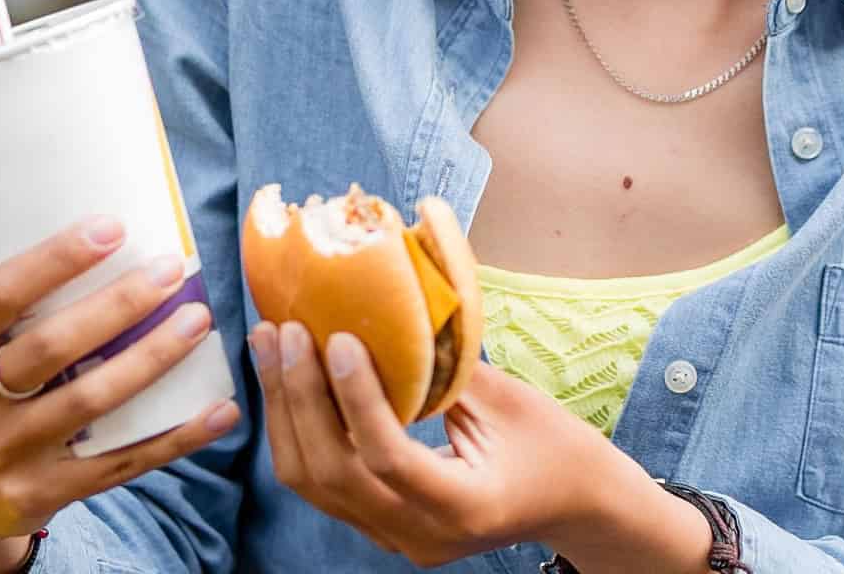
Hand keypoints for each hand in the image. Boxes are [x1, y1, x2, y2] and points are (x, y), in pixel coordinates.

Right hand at [0, 217, 242, 570]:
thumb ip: (19, 306)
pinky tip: (220, 410)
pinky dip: (175, 437)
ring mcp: (5, 451)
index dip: (53, 259)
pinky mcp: (40, 493)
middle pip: (51, 346)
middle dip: (118, 304)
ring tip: (197, 321)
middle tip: (170, 269)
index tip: (112, 228)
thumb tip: (113, 235)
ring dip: (151, 360)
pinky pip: (119, 462)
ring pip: (90, 401)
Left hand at [250, 319, 643, 565]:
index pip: (388, 458)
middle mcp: (420, 535)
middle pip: (333, 474)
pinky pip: (322, 482)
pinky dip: (299, 428)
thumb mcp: (512, 400)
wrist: (573, 505)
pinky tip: (288, 377)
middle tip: (284, 330)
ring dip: (285, 411)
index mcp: (463, 507)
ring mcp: (396, 538)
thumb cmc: (556, 447)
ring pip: (313, 483)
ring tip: (270, 344)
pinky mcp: (380, 526)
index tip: (338, 337)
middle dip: (299, 398)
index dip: (356, 398)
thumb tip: (393, 305)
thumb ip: (447, 366)